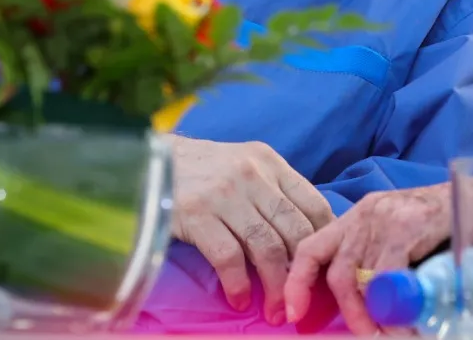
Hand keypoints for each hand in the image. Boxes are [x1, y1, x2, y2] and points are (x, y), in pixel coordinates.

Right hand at [171, 137, 333, 324]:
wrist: (148, 162)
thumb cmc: (201, 171)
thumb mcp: (244, 165)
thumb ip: (272, 192)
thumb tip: (304, 237)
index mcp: (270, 162)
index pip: (314, 204)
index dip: (323, 241)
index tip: (323, 269)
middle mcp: (253, 175)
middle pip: (294, 230)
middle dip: (303, 271)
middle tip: (304, 300)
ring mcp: (225, 194)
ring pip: (267, 247)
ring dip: (276, 285)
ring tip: (277, 310)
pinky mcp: (197, 214)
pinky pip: (228, 257)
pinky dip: (238, 284)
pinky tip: (240, 299)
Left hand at [285, 183, 451, 334]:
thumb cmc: (440, 223)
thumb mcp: (396, 234)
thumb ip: (374, 258)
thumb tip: (362, 300)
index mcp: (356, 216)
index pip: (311, 248)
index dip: (297, 282)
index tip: (293, 313)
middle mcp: (364, 214)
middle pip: (335, 271)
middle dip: (347, 311)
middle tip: (364, 332)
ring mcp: (383, 219)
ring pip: (359, 278)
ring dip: (370, 314)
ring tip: (385, 330)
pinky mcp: (404, 227)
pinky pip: (385, 278)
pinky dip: (391, 306)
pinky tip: (402, 320)